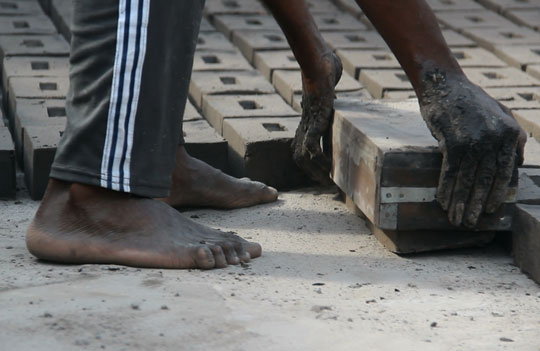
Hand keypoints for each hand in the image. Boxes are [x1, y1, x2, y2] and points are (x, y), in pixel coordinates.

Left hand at [292, 52, 341, 183]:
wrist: (318, 59)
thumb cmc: (324, 66)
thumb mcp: (329, 82)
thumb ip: (332, 87)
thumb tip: (336, 76)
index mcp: (308, 118)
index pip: (303, 145)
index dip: (310, 161)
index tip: (322, 172)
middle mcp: (306, 123)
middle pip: (299, 155)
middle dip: (310, 172)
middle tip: (324, 184)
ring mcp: (308, 122)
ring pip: (304, 155)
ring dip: (315, 171)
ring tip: (327, 181)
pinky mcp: (314, 120)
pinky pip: (312, 146)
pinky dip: (320, 160)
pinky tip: (329, 168)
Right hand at [419, 76, 525, 227]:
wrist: (445, 85)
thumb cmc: (471, 100)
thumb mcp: (501, 114)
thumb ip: (512, 137)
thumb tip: (517, 163)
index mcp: (508, 135)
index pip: (504, 173)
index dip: (495, 195)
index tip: (488, 211)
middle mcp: (493, 140)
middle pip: (485, 181)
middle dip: (476, 205)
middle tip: (469, 222)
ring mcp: (473, 142)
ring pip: (466, 181)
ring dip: (459, 203)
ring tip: (455, 219)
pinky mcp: (452, 143)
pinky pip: (450, 173)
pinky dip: (446, 189)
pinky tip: (442, 201)